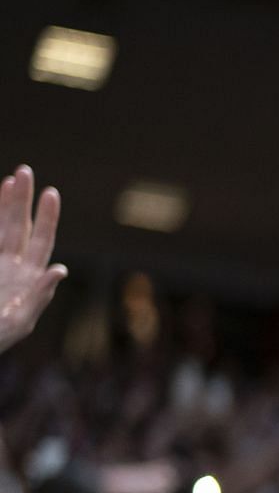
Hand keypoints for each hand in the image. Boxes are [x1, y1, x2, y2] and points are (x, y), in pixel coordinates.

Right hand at [0, 165, 66, 352]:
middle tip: (24, 170)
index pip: (41, 241)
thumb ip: (39, 296)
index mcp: (28, 278)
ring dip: (4, 205)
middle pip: (19, 226)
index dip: (46, 218)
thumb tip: (59, 270)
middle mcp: (12, 267)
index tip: (50, 192)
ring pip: (0, 228)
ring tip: (9, 180)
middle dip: (21, 200)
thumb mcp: (20, 322)